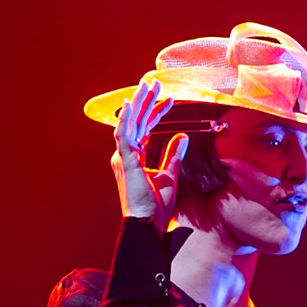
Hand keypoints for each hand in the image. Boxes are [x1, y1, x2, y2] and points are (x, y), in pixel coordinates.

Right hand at [112, 78, 188, 226]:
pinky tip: (134, 103)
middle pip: (136, 121)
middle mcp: (126, 155)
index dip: (155, 112)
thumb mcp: (170, 175)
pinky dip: (127, 118)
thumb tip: (183, 137)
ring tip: (148, 85)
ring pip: (130, 122)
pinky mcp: (126, 161)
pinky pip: (123, 135)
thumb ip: (174, 155)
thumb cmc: (156, 206)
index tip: (168, 100)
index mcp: (135, 158)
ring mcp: (124, 157)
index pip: (144, 128)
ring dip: (139, 103)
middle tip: (154, 82)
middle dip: (146, 101)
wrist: (147, 224)